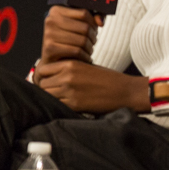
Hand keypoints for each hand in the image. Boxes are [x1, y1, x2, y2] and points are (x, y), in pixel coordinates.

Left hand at [34, 60, 149, 113]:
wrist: (126, 91)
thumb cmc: (107, 78)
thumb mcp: (84, 66)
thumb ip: (67, 69)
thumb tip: (50, 76)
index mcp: (69, 64)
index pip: (42, 69)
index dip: (42, 77)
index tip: (46, 81)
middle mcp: (67, 76)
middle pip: (43, 83)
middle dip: (45, 88)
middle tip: (53, 92)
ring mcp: (70, 90)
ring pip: (48, 95)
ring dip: (52, 98)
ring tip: (61, 99)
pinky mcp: (76, 104)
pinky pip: (58, 105)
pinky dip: (60, 105)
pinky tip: (68, 104)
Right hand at [40, 6, 101, 64]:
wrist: (54, 61)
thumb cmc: (69, 41)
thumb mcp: (79, 26)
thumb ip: (92, 19)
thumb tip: (100, 22)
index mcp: (56, 10)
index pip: (84, 13)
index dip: (93, 24)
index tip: (91, 31)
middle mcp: (50, 20)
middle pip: (85, 28)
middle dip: (93, 38)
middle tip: (91, 43)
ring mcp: (49, 34)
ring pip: (83, 41)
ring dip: (90, 49)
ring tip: (87, 51)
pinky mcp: (50, 48)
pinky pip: (77, 51)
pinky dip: (85, 57)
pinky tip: (84, 58)